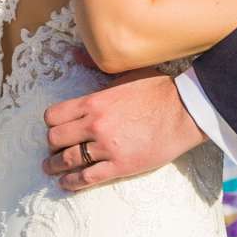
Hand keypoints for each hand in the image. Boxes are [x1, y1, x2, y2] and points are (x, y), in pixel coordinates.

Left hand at [43, 70, 203, 191]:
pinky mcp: (119, 165)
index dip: (51, 123)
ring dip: (54, 166)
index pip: (55, 115)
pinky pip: (87, 178)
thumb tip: (75, 54)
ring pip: (67, 160)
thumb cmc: (159, 90)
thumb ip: (97, 66)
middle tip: (54, 148)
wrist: (185, 111)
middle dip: (51, 144)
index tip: (55, 126)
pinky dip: (71, 182)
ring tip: (51, 168)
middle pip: (56, 138)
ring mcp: (106, 146)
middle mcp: (95, 124)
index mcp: (94, 100)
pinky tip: (66, 183)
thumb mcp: (126, 72)